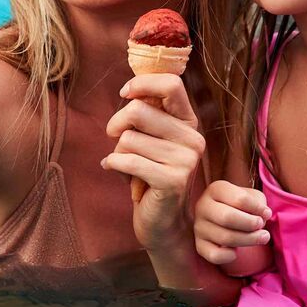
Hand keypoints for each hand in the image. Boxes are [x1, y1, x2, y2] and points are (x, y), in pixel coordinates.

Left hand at [102, 73, 203, 249]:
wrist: (162, 222)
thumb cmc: (148, 174)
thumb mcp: (150, 140)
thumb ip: (145, 114)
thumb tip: (129, 93)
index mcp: (189, 123)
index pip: (171, 84)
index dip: (141, 84)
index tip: (125, 95)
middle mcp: (193, 139)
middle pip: (138, 110)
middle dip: (116, 125)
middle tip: (117, 142)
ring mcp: (186, 160)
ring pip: (128, 138)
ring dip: (118, 153)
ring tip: (129, 167)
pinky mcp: (173, 180)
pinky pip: (127, 160)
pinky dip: (114, 165)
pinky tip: (121, 174)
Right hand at [193, 181, 271, 266]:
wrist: (226, 218)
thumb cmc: (242, 206)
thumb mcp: (252, 197)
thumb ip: (259, 203)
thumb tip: (262, 217)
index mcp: (216, 189)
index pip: (240, 199)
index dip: (258, 209)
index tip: (266, 214)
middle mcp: (203, 206)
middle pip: (228, 217)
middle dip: (250, 224)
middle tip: (262, 227)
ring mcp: (199, 226)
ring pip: (225, 238)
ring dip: (249, 240)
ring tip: (262, 238)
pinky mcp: (199, 245)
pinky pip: (214, 255)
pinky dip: (229, 256)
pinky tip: (236, 252)